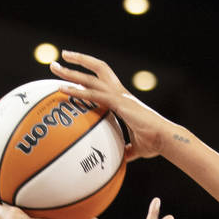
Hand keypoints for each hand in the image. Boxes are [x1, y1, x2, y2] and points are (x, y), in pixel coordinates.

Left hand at [49, 51, 169, 160]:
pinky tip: (63, 90)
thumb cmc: (154, 143)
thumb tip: (119, 160)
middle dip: (79, 61)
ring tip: (54, 67)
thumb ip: (126, 150)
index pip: (106, 79)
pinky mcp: (119, 104)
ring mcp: (120, 96)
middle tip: (60, 58)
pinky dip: (77, 91)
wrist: (165, 139)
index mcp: (124, 99)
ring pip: (91, 78)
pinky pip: (94, 95)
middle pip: (98, 69)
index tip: (78, 68)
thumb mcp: (136, 148)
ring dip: (71, 72)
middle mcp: (121, 93)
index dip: (91, 72)